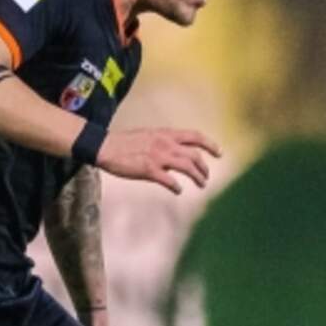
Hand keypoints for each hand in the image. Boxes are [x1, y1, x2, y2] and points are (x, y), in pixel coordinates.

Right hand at [97, 127, 221, 193]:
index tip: (219, 153)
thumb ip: (164, 142)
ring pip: (188, 167)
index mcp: (166, 134)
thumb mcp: (149, 135)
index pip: (195, 136)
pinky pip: (170, 181)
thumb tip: (176, 151)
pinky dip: (177, 187)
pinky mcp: (149, 170)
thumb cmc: (125, 142)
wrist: (106, 146)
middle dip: (204, 168)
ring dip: (198, 177)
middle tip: (206, 177)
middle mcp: (166, 144)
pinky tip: (178, 190)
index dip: (210, 144)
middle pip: (195, 156)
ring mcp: (158, 157)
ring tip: (201, 184)